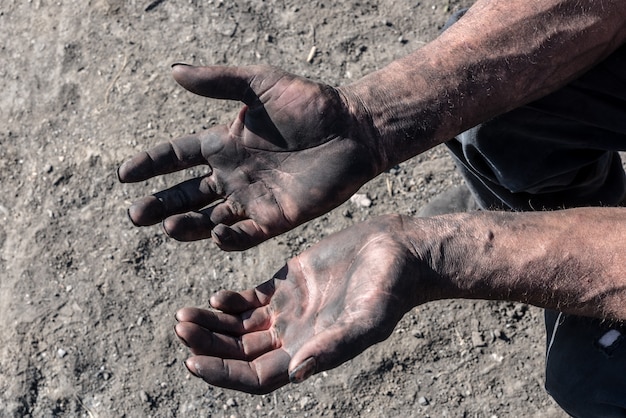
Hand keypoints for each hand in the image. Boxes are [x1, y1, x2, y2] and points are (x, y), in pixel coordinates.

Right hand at [118, 64, 380, 250]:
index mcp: (225, 143)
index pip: (177, 157)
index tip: (124, 175)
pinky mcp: (276, 218)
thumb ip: (219, 81)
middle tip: (136, 216)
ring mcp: (253, 198)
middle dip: (160, 205)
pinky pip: (246, 235)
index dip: (151, 165)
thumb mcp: (262, 84)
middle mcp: (234, 174)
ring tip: (167, 227)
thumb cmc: (311, 104)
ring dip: (187, 225)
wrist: (354, 129)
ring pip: (209, 218)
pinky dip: (228, 238)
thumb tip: (174, 72)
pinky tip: (214, 233)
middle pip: (186, 194)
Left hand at [174, 215, 420, 393]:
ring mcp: (289, 311)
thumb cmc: (391, 290)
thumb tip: (297, 373)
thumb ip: (334, 346)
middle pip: (239, 353)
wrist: (399, 254)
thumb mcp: (368, 320)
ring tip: (183, 315)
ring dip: (211, 324)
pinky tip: (217, 297)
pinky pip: (250, 299)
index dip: (223, 375)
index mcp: (308, 353)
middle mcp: (294, 337)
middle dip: (207, 345)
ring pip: (238, 327)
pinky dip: (230, 301)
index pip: (256, 377)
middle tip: (180, 327)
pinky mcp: (288, 284)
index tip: (192, 362)